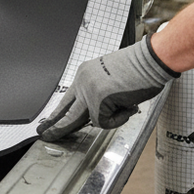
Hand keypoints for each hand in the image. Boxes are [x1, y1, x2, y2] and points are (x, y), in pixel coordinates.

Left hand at [37, 37, 177, 140]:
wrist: (149, 60)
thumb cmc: (138, 70)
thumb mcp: (109, 79)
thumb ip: (98, 95)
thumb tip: (95, 116)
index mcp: (84, 75)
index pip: (67, 98)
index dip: (58, 112)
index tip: (48, 121)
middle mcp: (83, 81)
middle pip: (65, 110)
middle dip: (54, 125)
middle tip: (44, 134)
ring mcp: (89, 91)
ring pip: (82, 119)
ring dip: (95, 122)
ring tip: (111, 111)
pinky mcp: (98, 100)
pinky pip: (104, 122)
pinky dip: (118, 119)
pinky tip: (128, 105)